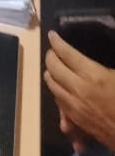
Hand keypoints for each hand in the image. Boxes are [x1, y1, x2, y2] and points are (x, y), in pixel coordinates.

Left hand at [44, 30, 114, 150]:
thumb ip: (104, 68)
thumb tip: (89, 61)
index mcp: (92, 75)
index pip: (65, 53)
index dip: (56, 42)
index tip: (52, 35)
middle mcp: (78, 89)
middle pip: (53, 68)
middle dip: (50, 56)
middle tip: (53, 51)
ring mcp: (75, 106)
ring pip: (52, 85)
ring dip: (50, 74)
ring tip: (53, 68)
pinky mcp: (77, 121)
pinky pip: (59, 103)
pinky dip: (57, 92)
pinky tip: (61, 89)